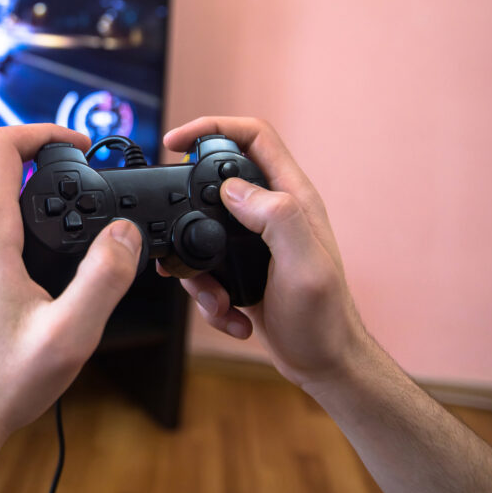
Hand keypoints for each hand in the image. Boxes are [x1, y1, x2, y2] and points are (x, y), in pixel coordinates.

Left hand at [0, 125, 143, 478]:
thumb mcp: (68, 335)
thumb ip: (104, 278)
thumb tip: (126, 233)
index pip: (2, 146)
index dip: (44, 130)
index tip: (80, 143)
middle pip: (6, 172)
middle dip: (55, 170)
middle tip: (97, 191)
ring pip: (2, 204)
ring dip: (43, 205)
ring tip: (84, 232)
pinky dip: (30, 231)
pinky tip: (55, 268)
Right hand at [161, 117, 369, 388]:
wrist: (323, 364)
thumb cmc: (324, 320)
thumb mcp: (304, 266)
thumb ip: (276, 218)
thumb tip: (232, 189)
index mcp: (293, 199)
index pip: (254, 137)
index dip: (213, 128)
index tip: (176, 140)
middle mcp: (274, 212)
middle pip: (217, 177)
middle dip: (187, 199)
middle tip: (167, 216)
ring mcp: (256, 240)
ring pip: (203, 226)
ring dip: (196, 266)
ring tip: (214, 296)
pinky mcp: (242, 266)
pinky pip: (206, 265)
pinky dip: (207, 293)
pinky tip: (229, 313)